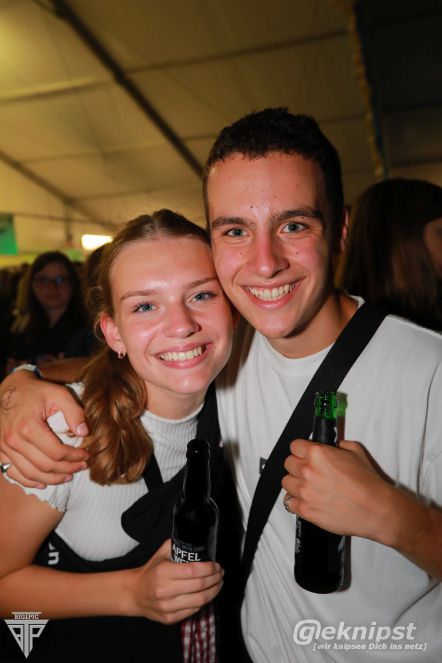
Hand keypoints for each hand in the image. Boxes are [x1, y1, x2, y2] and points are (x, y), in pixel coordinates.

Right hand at [0, 370, 88, 486]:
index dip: (74, 457)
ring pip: (30, 474)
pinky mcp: (0, 451)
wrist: (9, 388)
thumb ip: (74, 411)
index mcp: (29, 427)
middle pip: (45, 466)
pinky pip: (13, 473)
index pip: (56, 452)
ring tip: (68, 476)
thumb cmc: (35, 391)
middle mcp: (14, 440)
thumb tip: (84, 433)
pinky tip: (43, 482)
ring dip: (52, 479)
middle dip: (67, 469)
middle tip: (81, 467)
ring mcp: (4, 448)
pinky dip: (29, 482)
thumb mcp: (58, 393)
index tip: (86, 455)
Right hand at [129, 540, 223, 623]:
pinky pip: (193, 610)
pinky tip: (206, 594)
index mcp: (163, 572)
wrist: (135, 593)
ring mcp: (167, 607)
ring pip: (199, 601)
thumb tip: (195, 540)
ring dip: (213, 591)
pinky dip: (203, 602)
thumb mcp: (161, 554)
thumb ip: (177, 545)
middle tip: (220, 573)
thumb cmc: (151, 572)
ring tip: (218, 583)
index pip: (193, 570)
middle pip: (199, 586)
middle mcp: (164, 591)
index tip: (216, 565)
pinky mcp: (170, 618)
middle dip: (215, 579)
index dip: (209, 568)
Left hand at [282, 438, 392, 540]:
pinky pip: (289, 502)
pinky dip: (296, 501)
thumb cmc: (368, 482)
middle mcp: (307, 471)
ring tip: (309, 487)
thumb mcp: (355, 451)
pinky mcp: (305, 510)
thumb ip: (339, 445)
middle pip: (288, 463)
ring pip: (286, 482)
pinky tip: (308, 500)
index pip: (294, 446)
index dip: (301, 450)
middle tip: (310, 471)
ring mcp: (304, 491)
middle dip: (298, 465)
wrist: (375, 509)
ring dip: (295, 483)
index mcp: (317, 454)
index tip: (305, 454)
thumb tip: (333, 447)